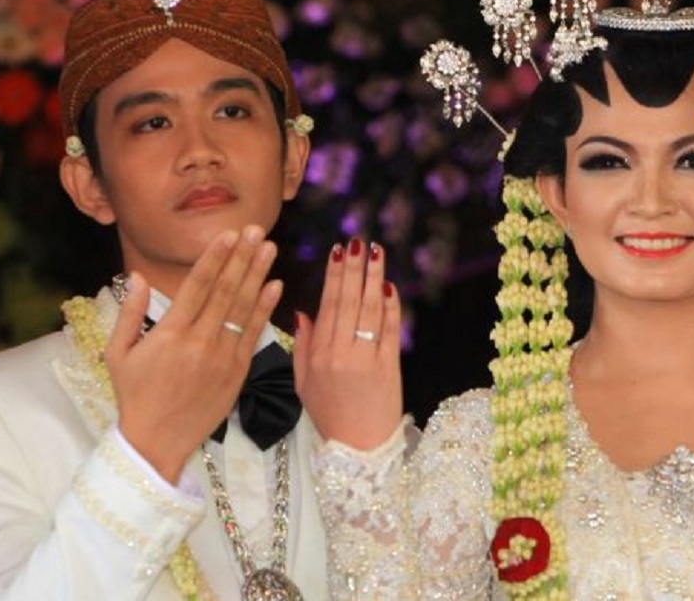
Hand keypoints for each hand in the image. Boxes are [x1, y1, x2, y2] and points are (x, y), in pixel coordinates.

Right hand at [106, 226, 281, 482]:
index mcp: (169, 334)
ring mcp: (222, 358)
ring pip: (243, 309)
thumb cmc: (134, 395)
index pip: (197, 286)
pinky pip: (254, 334)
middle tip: (256, 230)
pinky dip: (265, 308)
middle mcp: (199, 342)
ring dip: (258, 275)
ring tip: (269, 248)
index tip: (229, 234)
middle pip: (225, 291)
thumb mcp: (118, 354)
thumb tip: (138, 277)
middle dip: (242, 257)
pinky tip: (275, 285)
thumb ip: (130, 313)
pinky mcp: (237, 373)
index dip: (215, 257)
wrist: (157, 442)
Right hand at [294, 238, 401, 449]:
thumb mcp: (303, 384)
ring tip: (376, 252)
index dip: (333, 276)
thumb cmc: (330, 416)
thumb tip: (303, 310)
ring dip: (373, 278)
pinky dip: (391, 306)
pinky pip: (390, 330)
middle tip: (358, 241)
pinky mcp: (388, 368)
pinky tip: (390, 286)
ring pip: (369, 310)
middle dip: (353, 268)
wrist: (358, 450)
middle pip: (348, 302)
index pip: (327, 306)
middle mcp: (340, 354)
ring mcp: (365, 360)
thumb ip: (302, 345)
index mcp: (317, 356)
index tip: (337, 251)